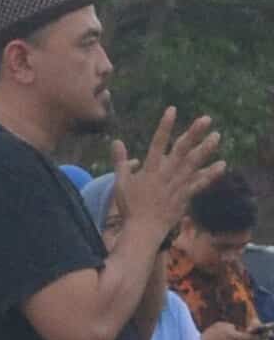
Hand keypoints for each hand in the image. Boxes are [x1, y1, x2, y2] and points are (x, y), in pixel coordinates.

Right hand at [112, 107, 224, 234]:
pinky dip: (211, 174)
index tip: (172, 110)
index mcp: (149, 169)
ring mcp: (177, 185)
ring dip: (206, 149)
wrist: (143, 229)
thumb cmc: (130, 207)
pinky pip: (200, 183)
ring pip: (194, 163)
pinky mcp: (185, 196)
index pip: (157, 142)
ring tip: (217, 136)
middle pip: (181, 150)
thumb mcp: (121, 182)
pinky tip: (221, 165)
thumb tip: (116, 141)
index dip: (165, 126)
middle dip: (194, 133)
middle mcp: (166, 174)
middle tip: (206, 119)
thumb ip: (120, 161)